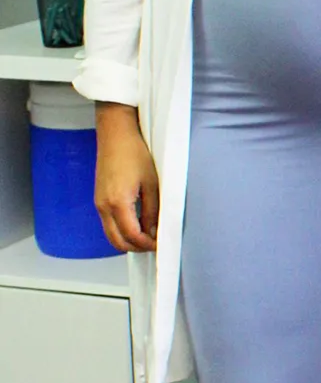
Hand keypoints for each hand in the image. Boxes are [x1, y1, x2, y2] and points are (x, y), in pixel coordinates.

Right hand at [94, 104, 158, 252]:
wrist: (116, 134)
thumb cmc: (134, 152)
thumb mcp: (152, 183)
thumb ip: (153, 211)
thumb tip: (153, 231)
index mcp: (118, 203)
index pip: (132, 236)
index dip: (147, 244)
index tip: (160, 244)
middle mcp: (103, 206)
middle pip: (117, 242)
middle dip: (136, 248)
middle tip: (154, 244)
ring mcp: (98, 203)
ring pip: (110, 234)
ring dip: (128, 240)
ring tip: (148, 235)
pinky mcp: (98, 199)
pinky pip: (107, 223)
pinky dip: (121, 230)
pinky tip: (137, 224)